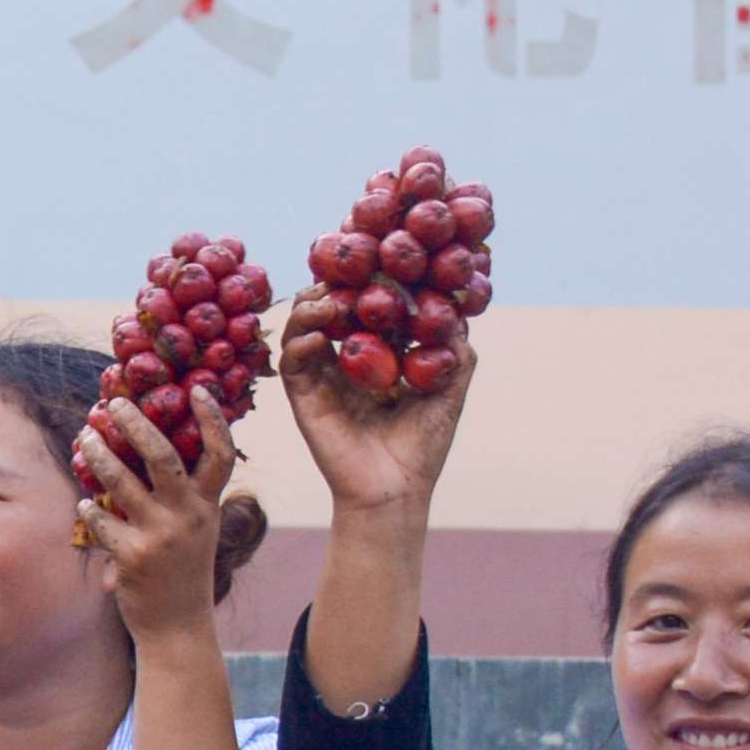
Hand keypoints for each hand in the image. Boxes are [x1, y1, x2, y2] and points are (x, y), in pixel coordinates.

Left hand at [73, 398, 235, 638]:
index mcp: (208, 506)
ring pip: (120, 480)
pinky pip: (99, 519)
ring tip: (84, 438)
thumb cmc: (183, 573)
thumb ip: (185, 498)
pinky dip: (88, 507)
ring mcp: (159, 535)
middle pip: (162, 454)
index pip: (219, 454)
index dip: (212, 419)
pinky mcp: (131, 555)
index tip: (198, 389)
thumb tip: (152, 455)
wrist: (178, 628)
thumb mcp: (197, 532)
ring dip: (98, 454)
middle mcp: (188, 516)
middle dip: (135, 423)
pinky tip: (84, 501)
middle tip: (113, 404)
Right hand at [273, 288, 471, 521]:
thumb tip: (458, 314)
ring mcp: (322, 378)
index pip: (366, 309)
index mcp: (378, 358)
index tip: (376, 259)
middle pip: (329, 311)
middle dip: (332, 288)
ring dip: (309, 310)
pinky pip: (291, 362)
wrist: (396, 490)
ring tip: (326, 301)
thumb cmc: (423, 446)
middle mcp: (346, 362)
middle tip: (344, 274)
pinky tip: (317, 337)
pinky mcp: (303, 398)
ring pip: (303, 329)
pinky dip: (299, 342)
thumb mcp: (450, 392)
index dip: (366, 284)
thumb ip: (455, 354)